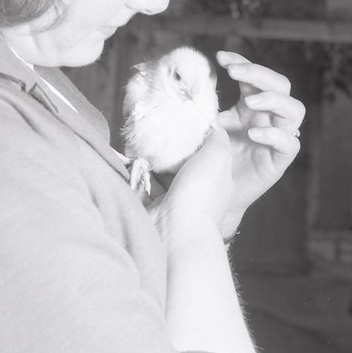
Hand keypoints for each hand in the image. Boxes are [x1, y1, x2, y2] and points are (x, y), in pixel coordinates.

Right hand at [147, 126, 234, 245]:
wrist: (176, 226)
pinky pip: (145, 187)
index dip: (199, 143)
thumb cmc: (202, 189)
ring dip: (153, 163)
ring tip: (142, 142)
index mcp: (218, 182)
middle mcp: (198, 194)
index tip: (185, 126)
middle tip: (159, 132)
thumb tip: (214, 128)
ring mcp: (175, 203)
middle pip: (185, 166)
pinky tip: (133, 160)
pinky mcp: (154, 208)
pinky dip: (139, 176)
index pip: (210, 158)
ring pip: (163, 176)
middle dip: (173, 152)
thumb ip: (218, 139)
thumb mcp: (219, 155)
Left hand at [215, 51, 304, 237]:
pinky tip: (253, 133)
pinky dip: (273, 134)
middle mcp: (268, 116)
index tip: (220, 57)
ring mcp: (278, 136)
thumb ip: (206, 108)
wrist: (215, 192)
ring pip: (294, 109)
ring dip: (273, 100)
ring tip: (250, 101)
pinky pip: (290, 143)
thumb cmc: (211, 155)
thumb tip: (194, 85)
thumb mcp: (207, 126)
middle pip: (280, 85)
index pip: (254, 76)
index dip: (241, 62)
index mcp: (251, 105)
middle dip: (259, 74)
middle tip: (235, 73)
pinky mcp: (280, 160)